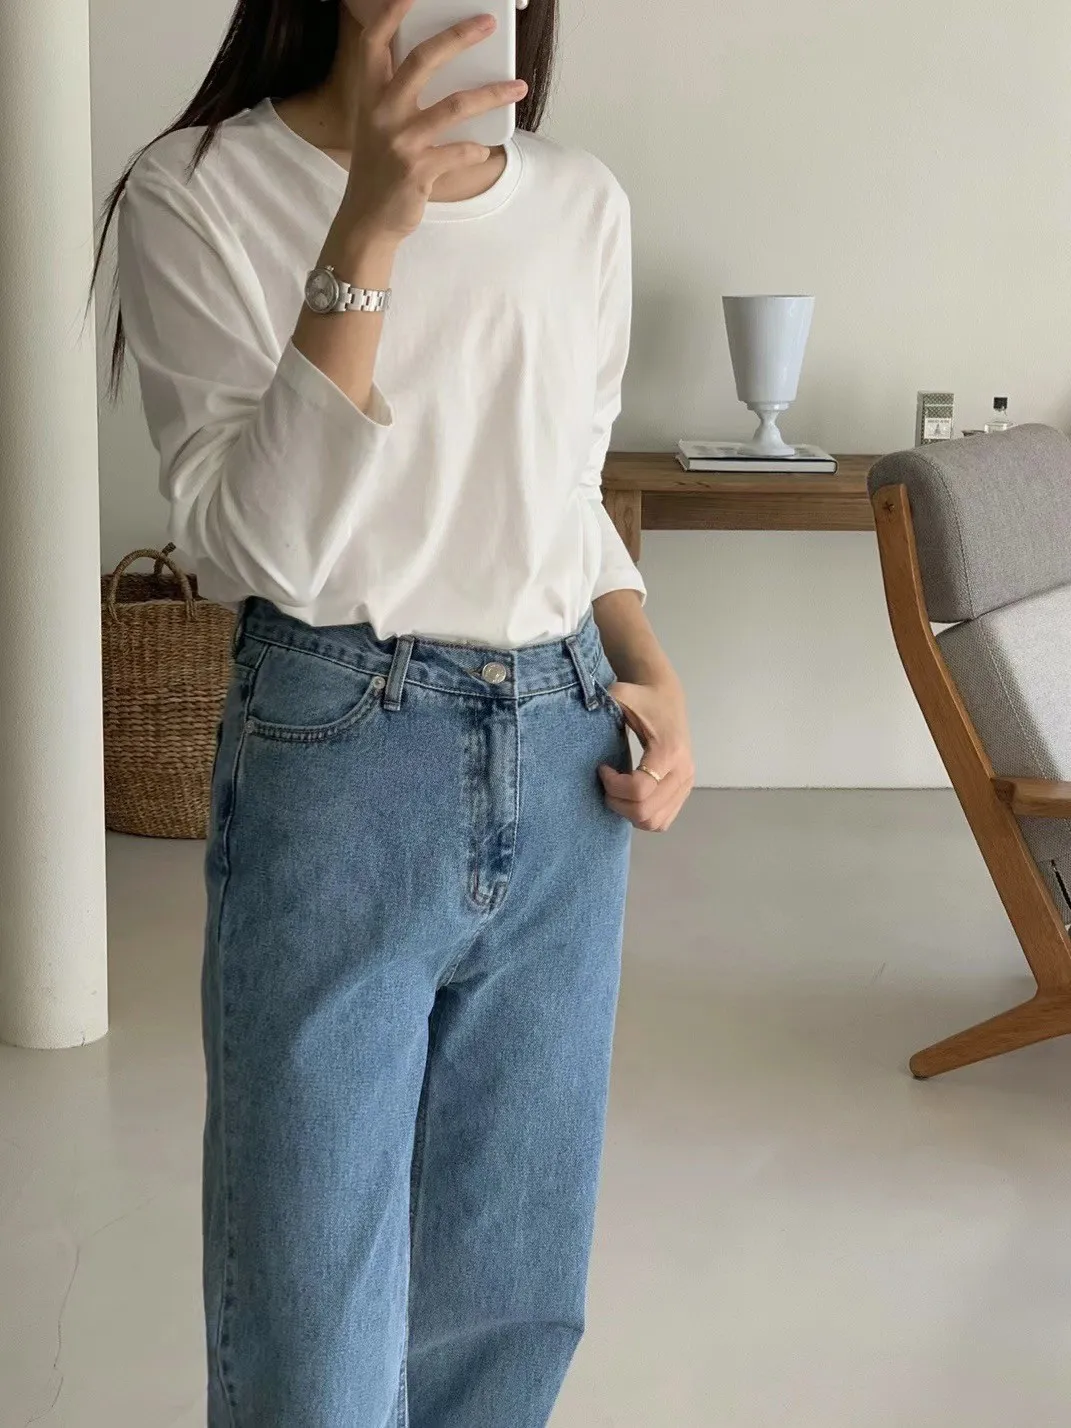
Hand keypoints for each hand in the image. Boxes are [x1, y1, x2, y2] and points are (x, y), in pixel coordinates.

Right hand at [339, 0, 527, 247]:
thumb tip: (447, 72)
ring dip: (491, 94)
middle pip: (422, 60)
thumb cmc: (379, 169)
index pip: (374, 43)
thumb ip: (399, 98)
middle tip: (488, 23)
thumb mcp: (378, 126)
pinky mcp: (417, 169)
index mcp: (369, 96)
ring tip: (518, 86)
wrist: (367, 220)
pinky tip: (484, 149)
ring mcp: (399, 141)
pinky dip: (477, 149)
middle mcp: (381, 113)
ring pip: (454, 105)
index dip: (391, 14)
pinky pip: (461, 151)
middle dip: (459, 37)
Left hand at [598, 678, 695, 832]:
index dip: (613, 785)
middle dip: (617, 802)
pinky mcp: (684, 791)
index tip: (602, 768)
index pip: (639, 789)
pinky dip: (642, 816)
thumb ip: (601, 704)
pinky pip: (662, 821)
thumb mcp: (620, 694)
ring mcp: (686, 785)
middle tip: (607, 783)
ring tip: (618, 791)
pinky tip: (630, 797)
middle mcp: (683, 772)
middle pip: (645, 812)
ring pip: (654, 822)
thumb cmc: (641, 698)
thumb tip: (583, 717)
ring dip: (629, 813)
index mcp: (669, 751)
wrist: (667, 698)